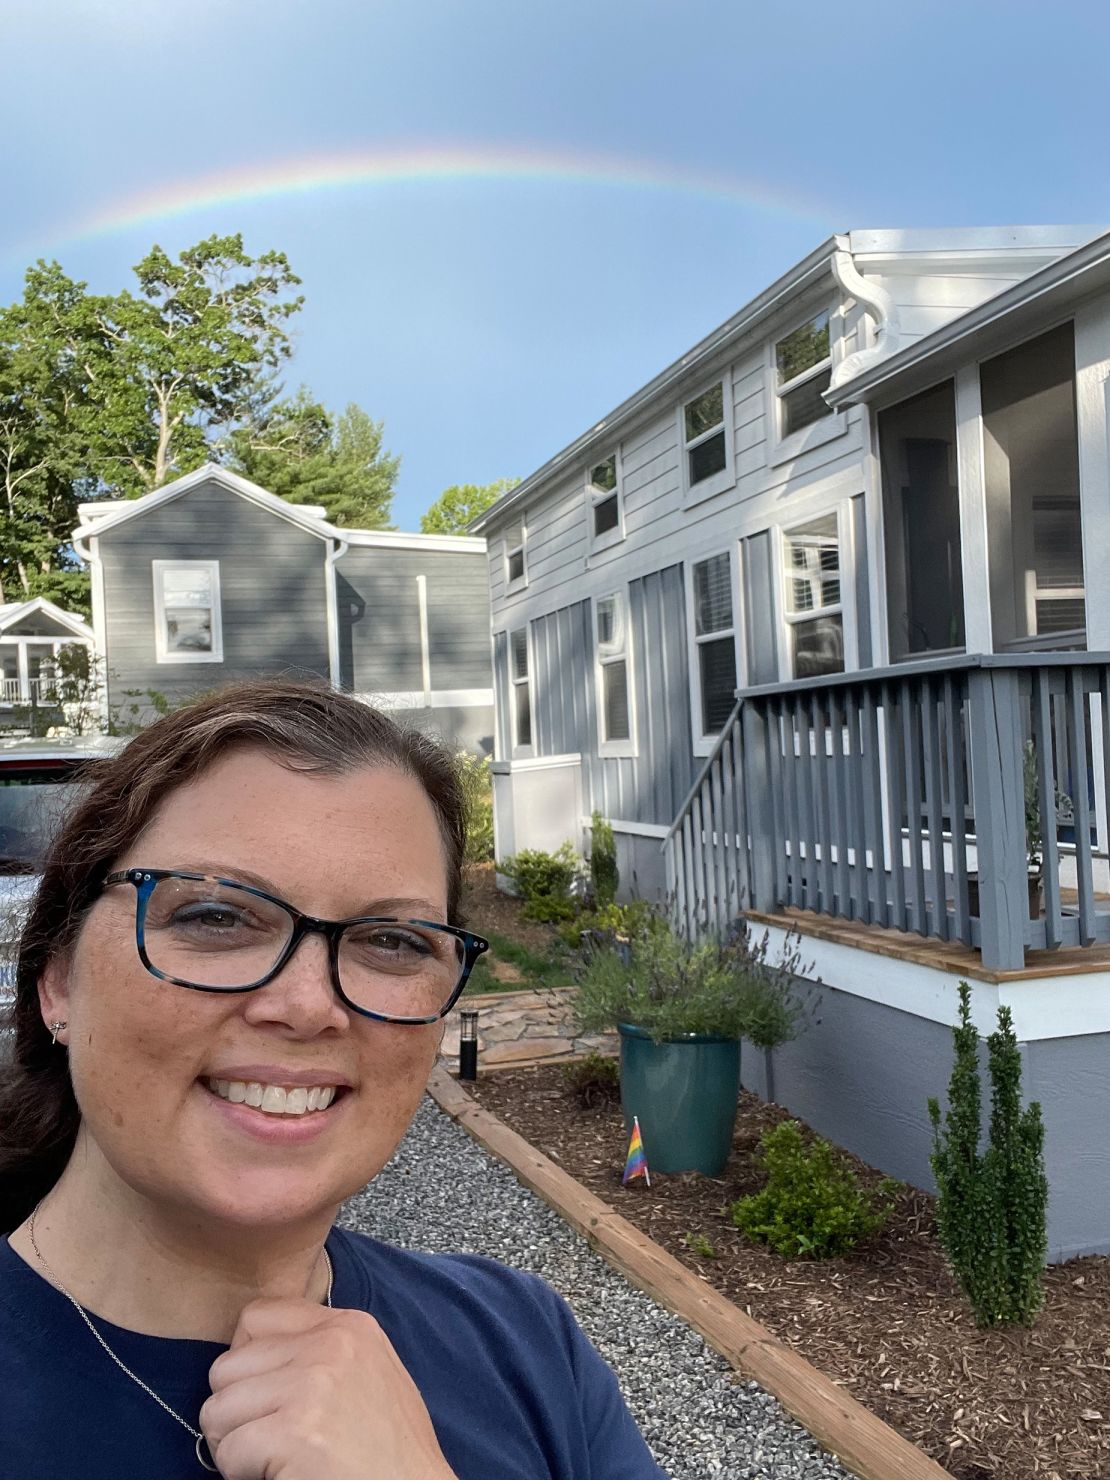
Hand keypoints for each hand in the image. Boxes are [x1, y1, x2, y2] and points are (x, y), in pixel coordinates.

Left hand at [200, 1297, 458, 1479]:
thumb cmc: (391, 1452)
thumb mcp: (370, 1374)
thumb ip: (324, 1352)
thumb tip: (258, 1356)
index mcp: (349, 1327)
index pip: (257, 1315)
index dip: (247, 1359)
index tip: (266, 1394)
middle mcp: (330, 1345)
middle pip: (227, 1365)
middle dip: (235, 1409)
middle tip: (265, 1439)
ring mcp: (312, 1385)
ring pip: (217, 1409)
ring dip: (234, 1444)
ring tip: (273, 1459)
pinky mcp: (295, 1432)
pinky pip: (228, 1451)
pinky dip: (242, 1473)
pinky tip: (282, 1474)